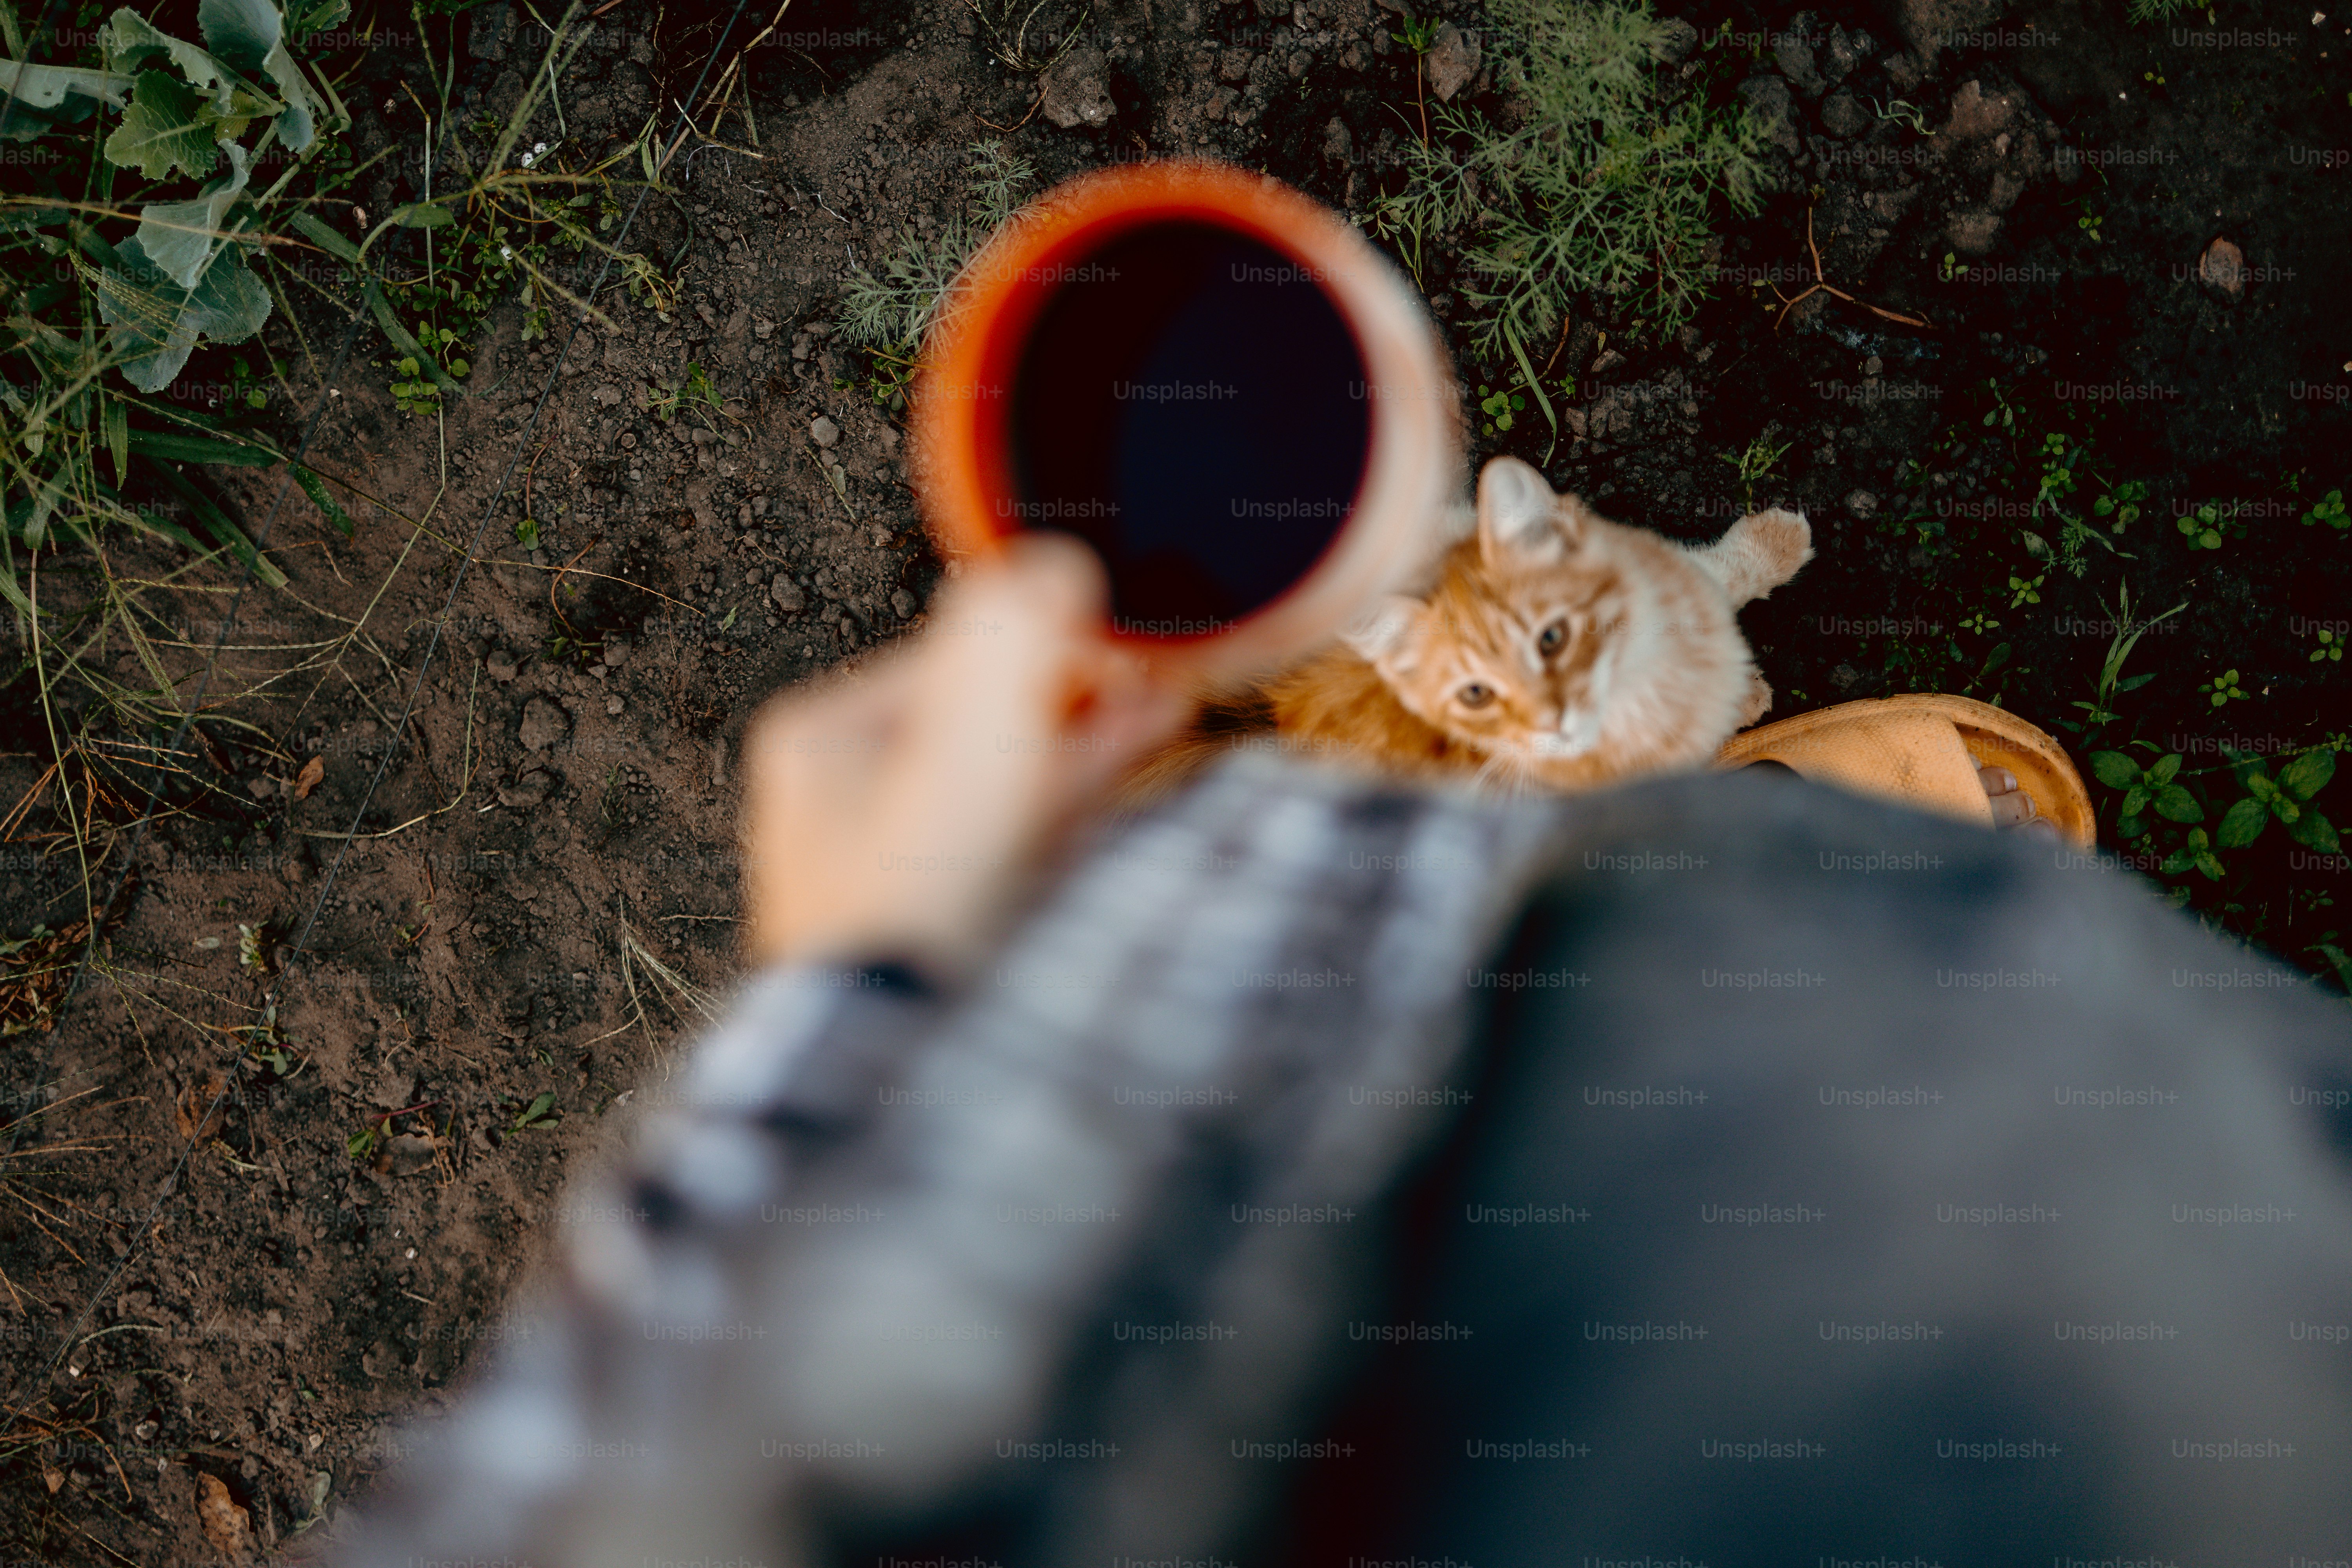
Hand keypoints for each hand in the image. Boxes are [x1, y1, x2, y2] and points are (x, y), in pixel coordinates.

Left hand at [740, 535, 1186, 975]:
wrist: (910, 1053)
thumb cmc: (926, 889)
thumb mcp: (972, 726)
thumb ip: (1011, 629)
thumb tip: (1049, 561)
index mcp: (823, 744)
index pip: (951, 660)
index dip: (1047, 642)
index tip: (1119, 638)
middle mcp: (840, 808)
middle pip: (979, 725)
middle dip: (1075, 697)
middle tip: (1156, 678)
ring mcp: (887, 878)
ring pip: (1002, 789)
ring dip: (1083, 752)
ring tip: (1161, 715)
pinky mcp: (934, 935)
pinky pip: (1012, 853)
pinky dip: (1069, 818)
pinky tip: (1121, 800)